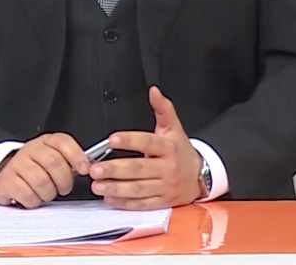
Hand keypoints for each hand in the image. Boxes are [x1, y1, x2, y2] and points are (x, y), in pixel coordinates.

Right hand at [0, 133, 89, 207]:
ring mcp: (16, 164)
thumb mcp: (55, 158)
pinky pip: (26, 194)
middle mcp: (30, 150)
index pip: (63, 142)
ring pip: (41, 180)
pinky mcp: (5, 181)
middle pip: (54, 162)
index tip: (85, 170)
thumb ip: (71, 160)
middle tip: (64, 188)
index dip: (77, 156)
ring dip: (49, 193)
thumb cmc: (37, 168)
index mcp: (46, 142)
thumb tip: (91, 166)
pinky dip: (34, 200)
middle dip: (64, 180)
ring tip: (48, 193)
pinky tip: (34, 198)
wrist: (8, 174)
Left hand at [90, 86, 203, 209]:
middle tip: (95, 169)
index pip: (148, 142)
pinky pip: (142, 204)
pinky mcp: (162, 202)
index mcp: (168, 147)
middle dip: (115, 169)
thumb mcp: (174, 128)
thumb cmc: (181, 151)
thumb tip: (154, 91)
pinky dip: (125, 203)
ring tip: (98, 185)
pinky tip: (110, 198)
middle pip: (139, 169)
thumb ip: (162, 109)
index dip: (130, 140)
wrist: (200, 175)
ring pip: (139, 188)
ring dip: (116, 188)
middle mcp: (168, 167)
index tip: (112, 139)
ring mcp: (165, 186)